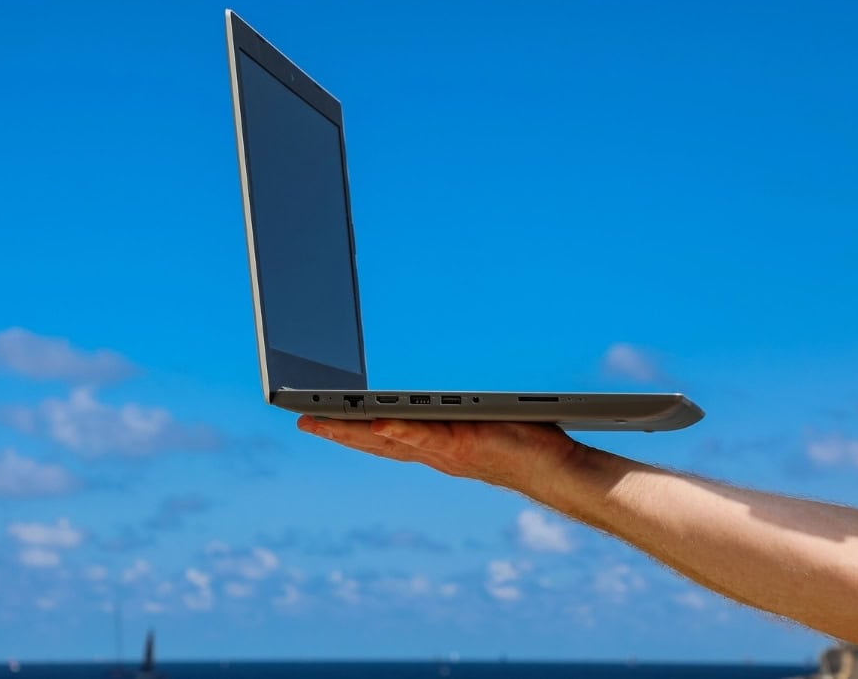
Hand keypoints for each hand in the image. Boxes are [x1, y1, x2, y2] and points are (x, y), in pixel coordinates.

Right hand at [296, 416, 585, 499]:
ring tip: (319, 420)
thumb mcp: (483, 417)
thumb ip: (457, 408)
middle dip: (334, 430)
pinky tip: (376, 418)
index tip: (316, 417)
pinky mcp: (462, 445)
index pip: (382, 435)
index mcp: (434, 444)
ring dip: (352, 431)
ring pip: (389, 439)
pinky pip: (425, 436)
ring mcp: (444, 450)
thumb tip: (443, 386)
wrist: (559, 471)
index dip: (347, 428)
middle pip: (373, 440)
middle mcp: (433, 452)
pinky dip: (399, 429)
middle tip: (298, 419)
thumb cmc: (528, 442)